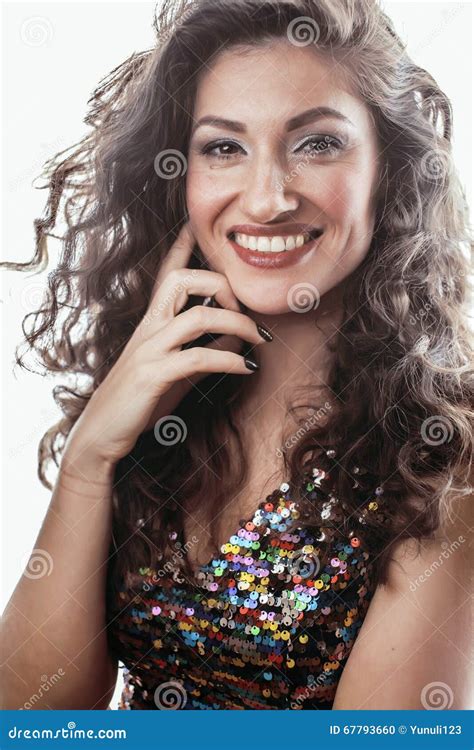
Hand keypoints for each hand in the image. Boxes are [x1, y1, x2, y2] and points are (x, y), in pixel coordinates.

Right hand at [64, 222, 271, 465]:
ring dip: (238, 322)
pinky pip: (199, 356)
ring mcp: (149, 350)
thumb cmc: (138, 402)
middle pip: (182, 280)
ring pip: (197, 315)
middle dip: (221, 284)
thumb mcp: (176, 373)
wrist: (101, 435)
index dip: (181, 245)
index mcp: (151, 324)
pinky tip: (247, 368)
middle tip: (246, 309)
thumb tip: (237, 336)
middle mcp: (148, 329)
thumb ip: (203, 351)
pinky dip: (230, 359)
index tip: (195, 223)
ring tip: (260, 338)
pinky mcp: (153, 375)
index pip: (166, 274)